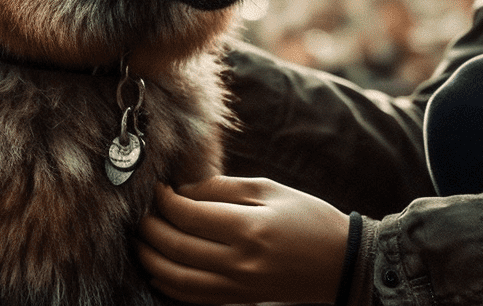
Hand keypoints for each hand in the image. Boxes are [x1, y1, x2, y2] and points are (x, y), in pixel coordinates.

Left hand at [137, 176, 349, 304]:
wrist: (340, 262)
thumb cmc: (308, 218)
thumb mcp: (271, 190)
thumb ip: (223, 188)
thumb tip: (183, 192)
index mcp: (249, 228)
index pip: (188, 215)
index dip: (165, 201)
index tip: (158, 190)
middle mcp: (239, 261)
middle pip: (176, 247)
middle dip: (150, 228)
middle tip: (143, 213)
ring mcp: (237, 286)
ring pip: (176, 277)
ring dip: (151, 258)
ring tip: (142, 240)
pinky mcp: (238, 300)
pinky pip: (192, 297)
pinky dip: (169, 284)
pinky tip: (159, 270)